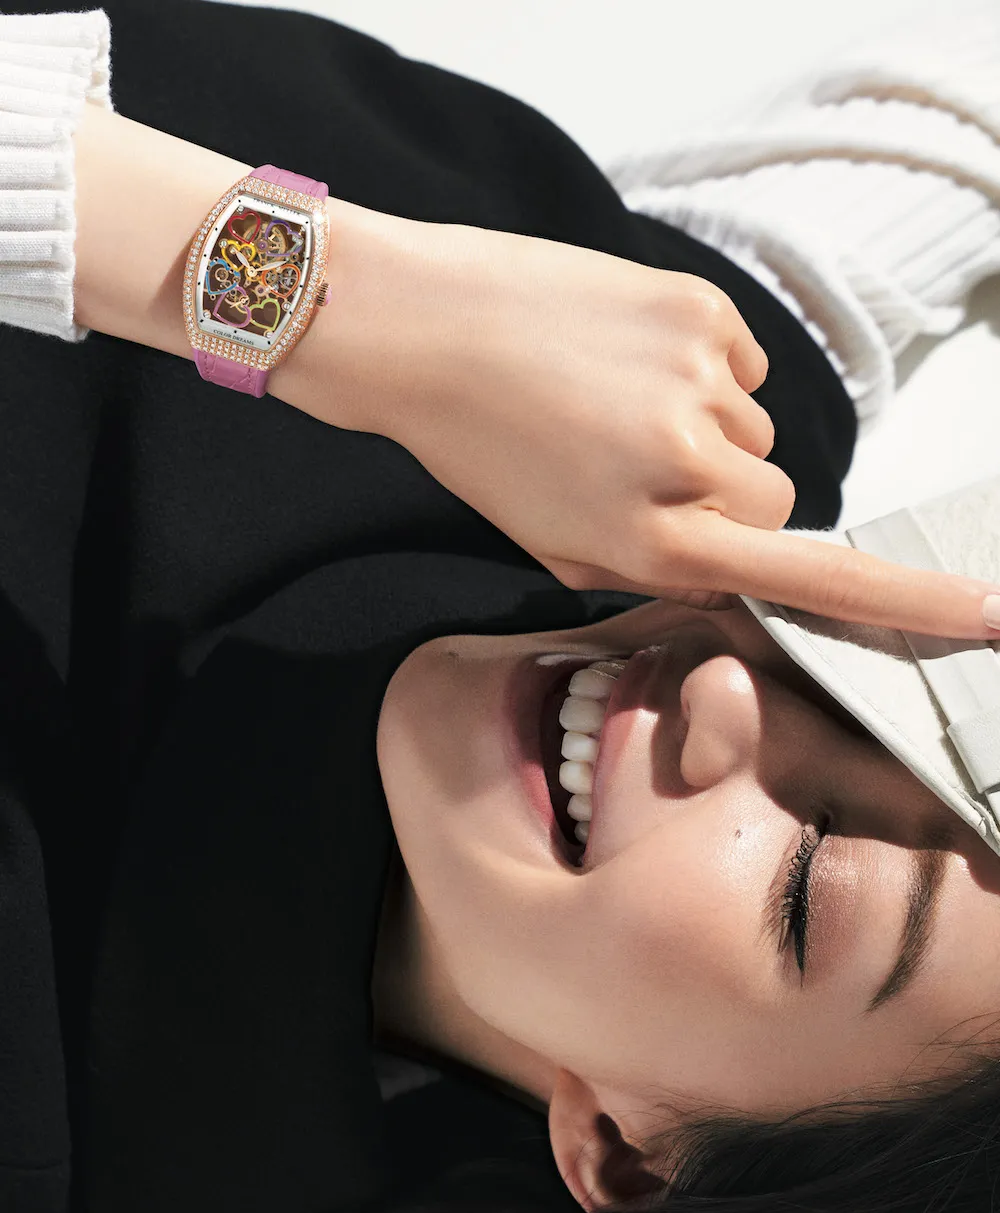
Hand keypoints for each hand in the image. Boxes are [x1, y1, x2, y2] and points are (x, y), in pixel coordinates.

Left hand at [312, 211, 999, 639]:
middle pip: (779, 502)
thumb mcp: (557, 547)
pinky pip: (741, 363)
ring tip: (616, 412)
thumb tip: (734, 559)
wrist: (422, 328)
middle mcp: (687, 465)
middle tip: (650, 477)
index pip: (809, 576)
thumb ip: (655, 568)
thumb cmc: (479, 448)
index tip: (987, 616)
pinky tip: (624, 364)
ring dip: (707, 434)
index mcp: (652, 539)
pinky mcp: (696, 307)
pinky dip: (700, 372)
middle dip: (733, 503)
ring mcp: (697, 381)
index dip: (909, 602)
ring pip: (756, 432)